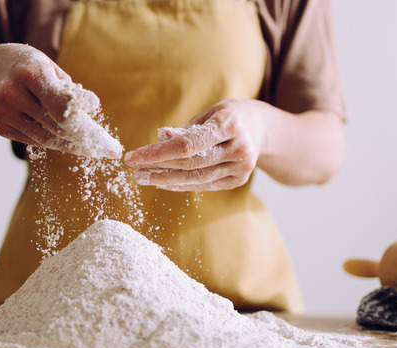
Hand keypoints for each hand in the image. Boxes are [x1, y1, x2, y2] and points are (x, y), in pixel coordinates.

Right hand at [0, 44, 120, 158]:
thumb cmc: (30, 67)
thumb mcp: (49, 67)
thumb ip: (68, 90)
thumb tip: (87, 114)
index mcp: (30, 73)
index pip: (61, 104)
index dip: (84, 119)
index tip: (105, 130)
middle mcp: (13, 93)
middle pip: (57, 126)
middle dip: (86, 139)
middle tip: (109, 149)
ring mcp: (3, 112)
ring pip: (46, 139)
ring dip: (72, 145)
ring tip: (93, 149)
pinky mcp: (0, 127)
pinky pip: (34, 141)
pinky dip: (53, 142)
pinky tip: (68, 143)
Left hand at [124, 100, 264, 190]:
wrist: (262, 129)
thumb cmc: (229, 116)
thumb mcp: (209, 114)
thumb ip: (186, 129)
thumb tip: (160, 137)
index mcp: (230, 124)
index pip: (188, 144)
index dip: (158, 152)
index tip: (134, 156)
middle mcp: (239, 148)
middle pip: (190, 163)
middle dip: (158, 167)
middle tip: (135, 170)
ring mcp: (241, 167)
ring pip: (196, 178)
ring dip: (166, 180)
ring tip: (144, 178)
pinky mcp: (238, 180)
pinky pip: (204, 185)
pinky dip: (182, 184)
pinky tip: (164, 182)